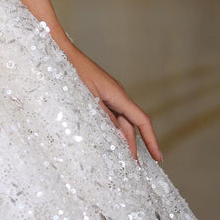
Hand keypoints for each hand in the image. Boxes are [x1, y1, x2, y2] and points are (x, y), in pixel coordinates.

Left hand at [63, 44, 162, 163]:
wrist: (60, 51)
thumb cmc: (72, 71)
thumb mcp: (87, 98)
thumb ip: (104, 118)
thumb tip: (120, 138)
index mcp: (118, 95)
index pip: (141, 121)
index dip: (151, 140)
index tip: (159, 158)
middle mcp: (118, 95)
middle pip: (130, 125)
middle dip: (133, 146)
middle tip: (133, 168)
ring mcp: (109, 94)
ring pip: (119, 121)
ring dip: (121, 139)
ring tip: (122, 158)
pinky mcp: (100, 94)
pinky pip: (110, 114)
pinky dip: (111, 128)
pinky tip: (108, 139)